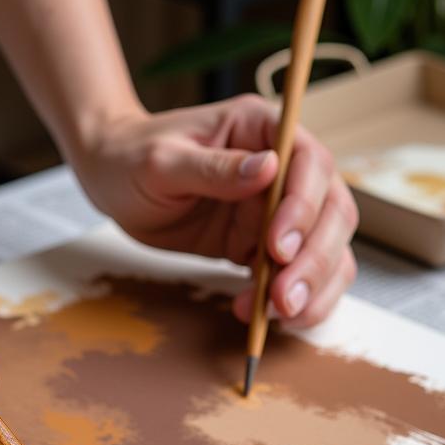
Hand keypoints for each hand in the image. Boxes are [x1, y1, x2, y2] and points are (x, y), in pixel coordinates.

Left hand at [74, 95, 357, 327]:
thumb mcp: (163, 161)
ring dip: (313, 287)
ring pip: (326, 249)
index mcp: (264, 130)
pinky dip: (291, 300)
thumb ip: (214, 168)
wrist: (112, 181)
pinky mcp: (263, 244)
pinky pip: (296, 274)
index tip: (278, 247)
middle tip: (283, 298)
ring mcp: (278, 209)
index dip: (305, 207)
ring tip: (278, 315)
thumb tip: (267, 170)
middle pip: (332, 212)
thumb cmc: (131, 157)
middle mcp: (283, 168)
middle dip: (315, 259)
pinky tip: (260, 315)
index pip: (311, 164)